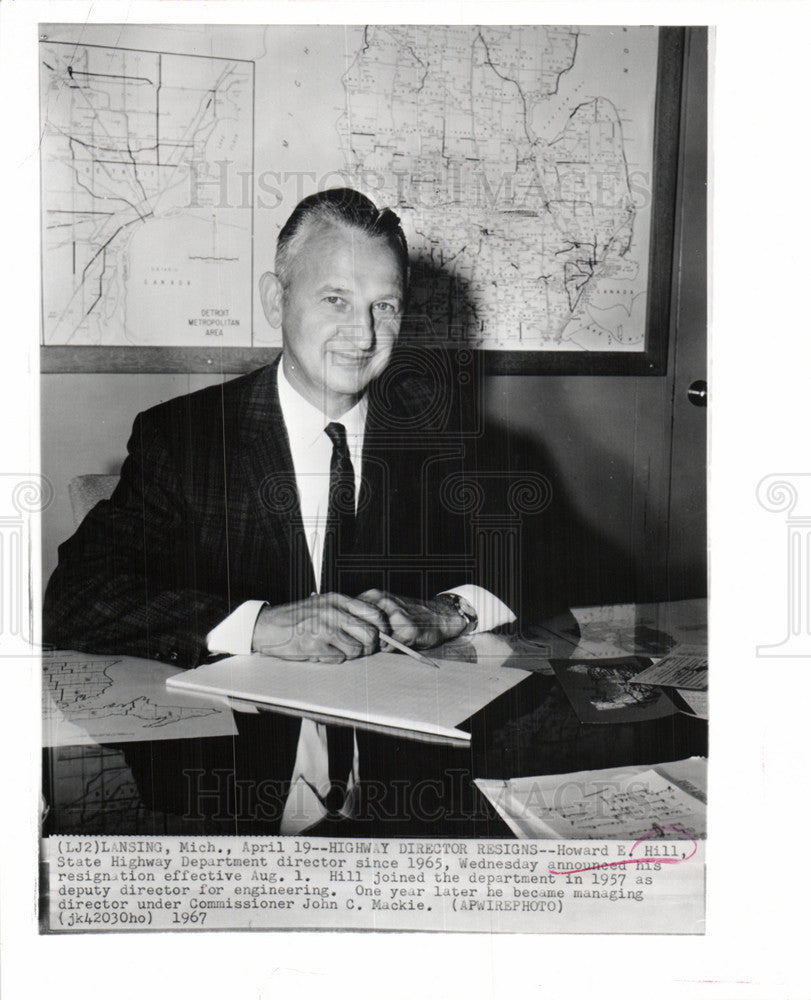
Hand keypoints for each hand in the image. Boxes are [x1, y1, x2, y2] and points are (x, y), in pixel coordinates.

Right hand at [251, 593, 389, 662]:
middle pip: (371, 634)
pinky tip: (321, 651)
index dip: (383, 629)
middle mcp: (333, 611)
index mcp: (338, 599)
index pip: (375, 613)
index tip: (381, 638)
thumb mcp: (324, 605)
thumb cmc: (298, 618)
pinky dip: (333, 659)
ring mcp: (323, 627)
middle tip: (360, 648)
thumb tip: (376, 628)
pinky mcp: (314, 644)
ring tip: (336, 649)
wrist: (267, 626)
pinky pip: (339, 658)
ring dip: (350, 654)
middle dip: (369, 646)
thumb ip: (347, 612)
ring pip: (357, 649)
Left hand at [355, 589, 466, 649]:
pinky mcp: (408, 628)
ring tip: (390, 641)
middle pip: (358, 630)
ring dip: (378, 645)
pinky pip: (389, 647)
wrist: (440, 616)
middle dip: (362, 640)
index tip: (356, 638)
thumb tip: (344, 636)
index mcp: (373, 596)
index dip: (350, 631)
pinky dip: (392, 649)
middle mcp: (383, 602)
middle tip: (373, 644)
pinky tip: (403, 642)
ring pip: (374, 639)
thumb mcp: (383, 609)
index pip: (348, 615)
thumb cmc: (407, 616)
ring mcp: (396, 614)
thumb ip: (364, 618)